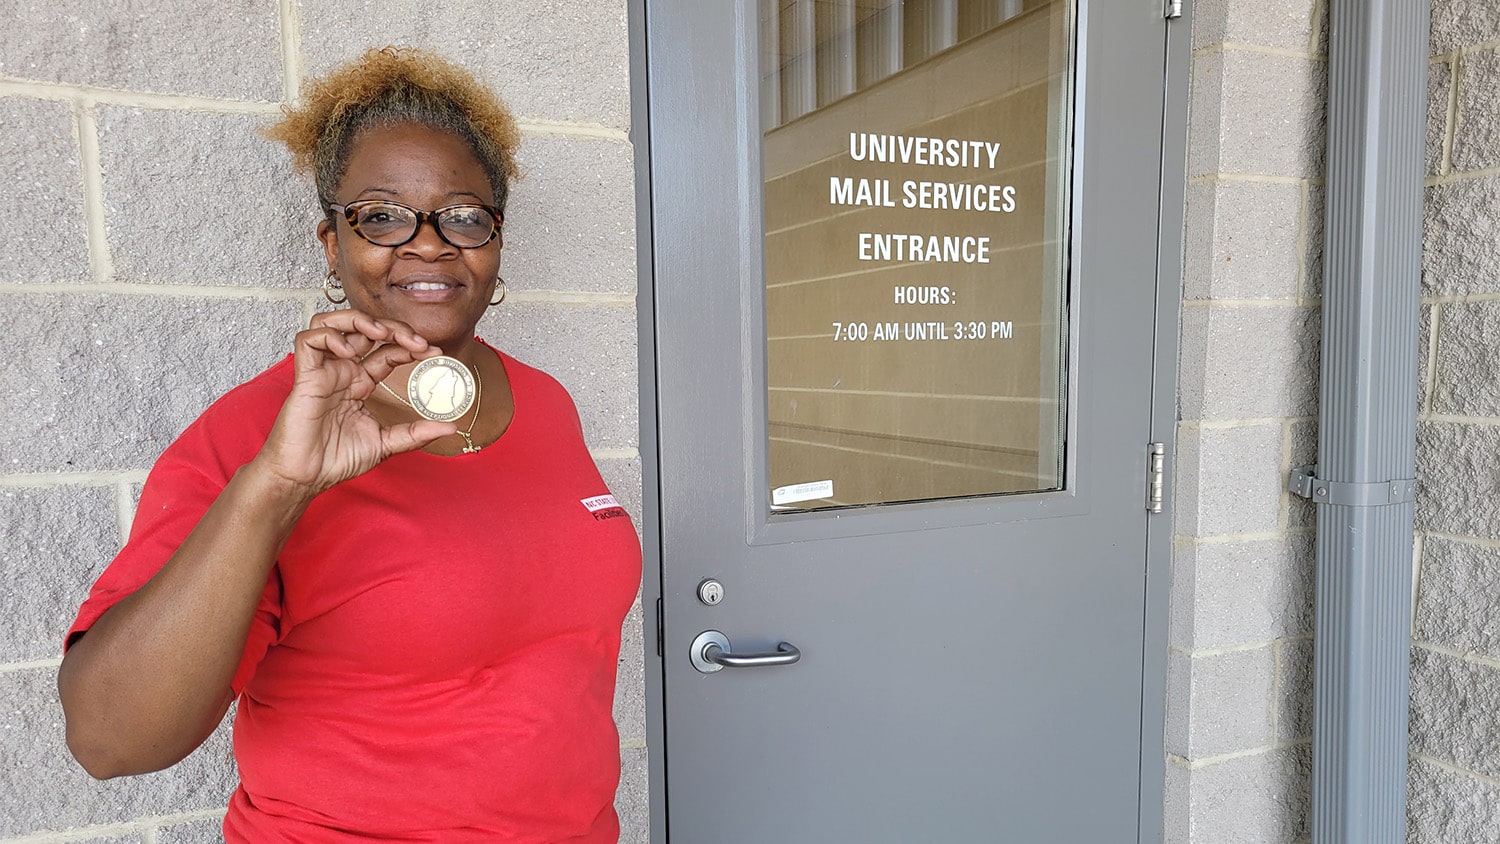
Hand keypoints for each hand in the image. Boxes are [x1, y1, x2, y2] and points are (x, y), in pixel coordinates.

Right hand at [251, 310, 457, 495]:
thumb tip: (450, 427)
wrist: (305, 477)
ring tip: (381, 332)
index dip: (410, 345)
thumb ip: (415, 433)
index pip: (388, 351)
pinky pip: (308, 340)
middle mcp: (343, 372)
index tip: (434, 352)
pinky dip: (329, 337)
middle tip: (417, 341)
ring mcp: (323, 371)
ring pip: (332, 323)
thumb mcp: (385, 444)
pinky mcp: (305, 377)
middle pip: (365, 330)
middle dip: (394, 327)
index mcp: (361, 383)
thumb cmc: (336, 460)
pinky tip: (349, 353)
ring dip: (358, 320)